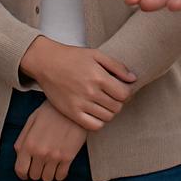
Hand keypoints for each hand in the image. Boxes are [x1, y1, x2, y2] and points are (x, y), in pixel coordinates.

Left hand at [13, 100, 86, 180]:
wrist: (73, 105)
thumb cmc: (52, 110)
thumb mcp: (32, 120)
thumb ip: (22, 139)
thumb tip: (19, 154)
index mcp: (29, 143)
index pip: (20, 170)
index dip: (22, 173)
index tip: (26, 173)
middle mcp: (40, 152)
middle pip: (34, 175)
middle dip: (36, 170)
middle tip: (40, 163)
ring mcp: (55, 156)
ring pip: (47, 178)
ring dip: (48, 172)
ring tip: (50, 163)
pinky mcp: (68, 157)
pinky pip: (61, 176)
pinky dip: (59, 173)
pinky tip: (60, 164)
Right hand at [19, 36, 135, 130]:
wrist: (48, 63)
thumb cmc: (73, 57)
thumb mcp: (96, 55)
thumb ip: (117, 66)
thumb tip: (133, 79)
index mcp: (99, 76)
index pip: (124, 94)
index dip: (127, 92)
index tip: (122, 89)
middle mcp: (91, 92)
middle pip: (117, 107)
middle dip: (118, 101)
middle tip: (112, 95)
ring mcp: (81, 104)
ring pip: (107, 117)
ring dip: (109, 111)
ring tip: (103, 102)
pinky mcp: (72, 113)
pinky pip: (94, 126)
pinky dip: (99, 121)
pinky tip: (96, 112)